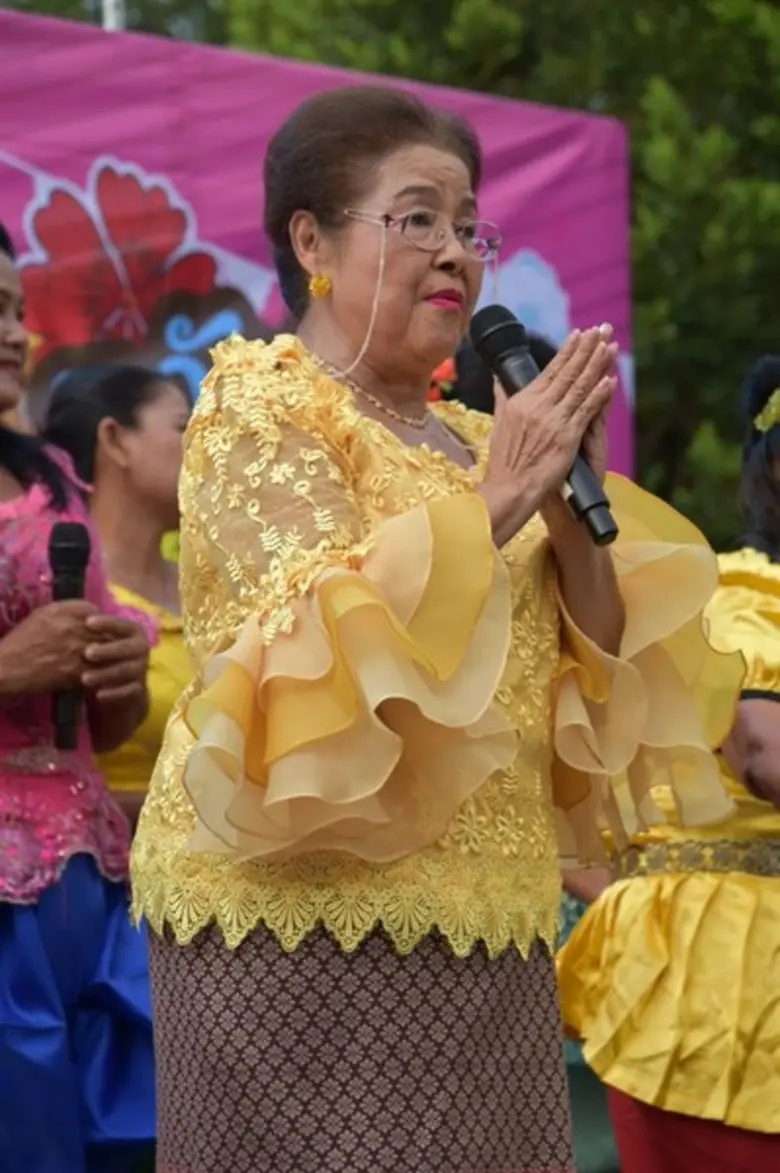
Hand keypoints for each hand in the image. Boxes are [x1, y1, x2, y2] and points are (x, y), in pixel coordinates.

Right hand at [0, 601, 97, 695]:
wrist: (4, 668)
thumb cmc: (19, 643)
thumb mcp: (39, 618)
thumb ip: (63, 613)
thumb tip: (88, 617)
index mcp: (58, 611)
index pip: (92, 609)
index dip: (98, 619)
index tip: (97, 627)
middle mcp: (68, 626)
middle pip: (103, 629)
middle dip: (105, 638)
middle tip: (106, 646)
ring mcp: (73, 648)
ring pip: (104, 650)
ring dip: (105, 656)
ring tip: (103, 661)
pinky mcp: (73, 670)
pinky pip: (96, 669)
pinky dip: (98, 672)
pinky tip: (94, 675)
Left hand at [81, 614, 149, 703]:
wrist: (119, 687)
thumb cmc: (103, 656)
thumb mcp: (99, 640)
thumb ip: (89, 630)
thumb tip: (71, 616)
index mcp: (133, 632)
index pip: (122, 625)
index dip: (107, 623)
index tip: (88, 622)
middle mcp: (140, 649)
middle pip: (126, 648)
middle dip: (107, 650)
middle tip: (87, 653)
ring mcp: (141, 670)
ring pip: (125, 671)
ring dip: (105, 674)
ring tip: (84, 679)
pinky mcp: (139, 690)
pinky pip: (128, 691)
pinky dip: (114, 693)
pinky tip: (98, 695)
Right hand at [479, 326, 617, 544]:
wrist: (508, 488)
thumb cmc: (504, 462)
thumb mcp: (499, 424)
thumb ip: (502, 398)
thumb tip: (498, 379)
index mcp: (523, 401)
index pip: (550, 369)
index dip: (568, 350)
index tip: (581, 333)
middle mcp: (538, 406)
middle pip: (568, 372)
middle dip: (588, 348)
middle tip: (603, 328)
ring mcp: (554, 421)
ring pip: (580, 387)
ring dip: (597, 364)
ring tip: (611, 345)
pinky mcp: (566, 437)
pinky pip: (586, 411)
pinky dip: (599, 395)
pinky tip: (610, 380)